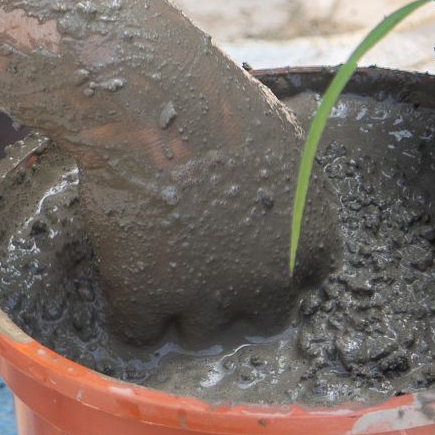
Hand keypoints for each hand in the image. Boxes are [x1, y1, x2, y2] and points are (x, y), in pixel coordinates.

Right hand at [80, 94, 341, 345]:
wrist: (155, 101)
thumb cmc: (221, 107)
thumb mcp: (289, 140)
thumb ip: (298, 185)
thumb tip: (298, 184)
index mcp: (310, 243)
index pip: (306, 285)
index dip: (274, 270)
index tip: (249, 250)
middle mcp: (268, 283)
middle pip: (256, 319)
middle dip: (234, 297)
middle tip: (202, 258)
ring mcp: (208, 298)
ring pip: (198, 333)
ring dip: (181, 307)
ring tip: (159, 258)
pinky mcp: (146, 299)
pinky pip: (138, 331)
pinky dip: (129, 309)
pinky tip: (124, 269)